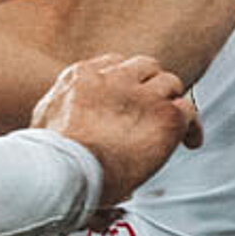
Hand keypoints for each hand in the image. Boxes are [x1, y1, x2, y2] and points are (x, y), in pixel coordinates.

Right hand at [30, 53, 201, 208]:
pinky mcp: (164, 116)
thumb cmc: (48, 160)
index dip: (126, 82)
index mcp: (81, 76)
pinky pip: (188, 110)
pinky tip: (191, 142)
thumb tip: (60, 131)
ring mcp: (142, 95)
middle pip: (146, 68)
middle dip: (152, 87)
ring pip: (170, 84)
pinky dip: (192, 126)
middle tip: (153, 112)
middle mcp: (114, 78)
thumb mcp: (41, 125)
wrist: (64, 171)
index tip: (128, 100)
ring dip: (171, 104)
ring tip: (171, 128)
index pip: (115, 63)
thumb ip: (54, 116)